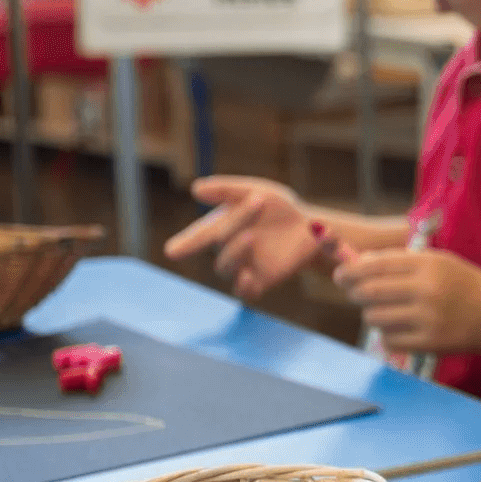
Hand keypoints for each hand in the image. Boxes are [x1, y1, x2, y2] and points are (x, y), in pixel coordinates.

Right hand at [162, 176, 315, 300]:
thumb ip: (228, 190)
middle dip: (236, 220)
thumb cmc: (277, 209)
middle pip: (220, 241)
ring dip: (236, 251)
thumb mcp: (258, 191)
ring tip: (251, 235)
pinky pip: (245, 293)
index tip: (171, 251)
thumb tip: (196, 188)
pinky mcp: (260, 282)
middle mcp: (226, 249)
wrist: (309, 228)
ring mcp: (242, 267)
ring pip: (226, 267)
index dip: (185, 243)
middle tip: (258, 200)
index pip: (199, 235)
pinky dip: (243, 287)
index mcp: (220, 227)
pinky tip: (247, 277)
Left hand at [335, 248, 480, 353]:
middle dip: (354, 292)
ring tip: (387, 310)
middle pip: (369, 292)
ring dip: (373, 314)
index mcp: (428, 265)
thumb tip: (357, 264)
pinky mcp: (429, 344)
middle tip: (355, 292)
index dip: (350, 270)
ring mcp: (428, 319)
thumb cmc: (463, 284)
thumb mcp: (438, 261)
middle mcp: (427, 290)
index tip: (340, 274)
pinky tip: (401, 327)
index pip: (375, 265)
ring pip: (374, 317)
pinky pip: (388, 340)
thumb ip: (400, 261)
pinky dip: (388, 334)